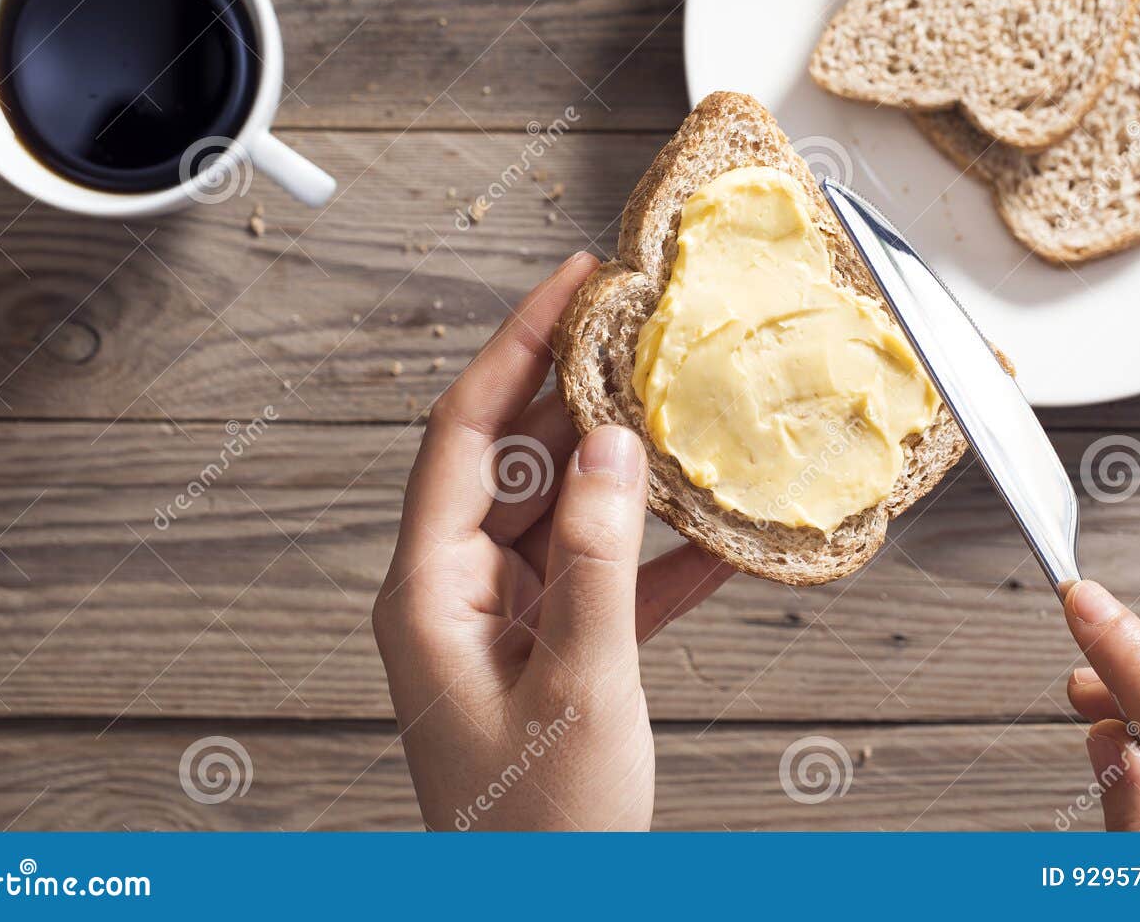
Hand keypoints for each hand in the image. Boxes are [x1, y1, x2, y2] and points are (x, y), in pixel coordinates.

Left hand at [372, 252, 734, 830]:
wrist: (545, 914)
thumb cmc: (538, 829)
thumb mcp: (579, 684)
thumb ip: (596, 558)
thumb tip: (609, 444)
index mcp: (429, 591)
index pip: (464, 432)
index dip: (515, 343)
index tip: (569, 281)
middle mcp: (455, 594)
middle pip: (514, 460)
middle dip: (576, 394)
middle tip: (637, 332)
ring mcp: (503, 624)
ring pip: (561, 513)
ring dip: (620, 470)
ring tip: (678, 410)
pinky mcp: (550, 654)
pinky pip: (599, 579)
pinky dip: (652, 556)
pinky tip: (710, 532)